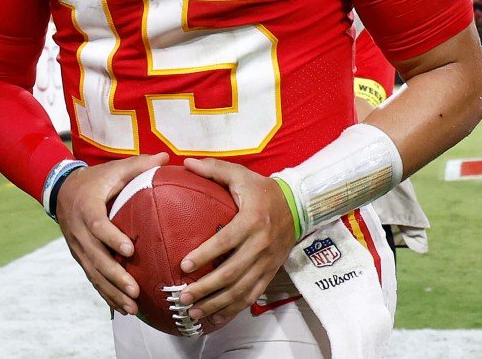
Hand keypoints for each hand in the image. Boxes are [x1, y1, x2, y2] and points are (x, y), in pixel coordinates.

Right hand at [56, 152, 168, 314]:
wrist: (61, 190)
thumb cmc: (96, 180)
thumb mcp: (114, 169)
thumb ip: (139, 165)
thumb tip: (167, 159)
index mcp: (88, 208)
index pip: (97, 226)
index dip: (112, 238)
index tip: (129, 251)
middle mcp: (79, 231)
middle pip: (95, 257)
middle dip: (114, 275)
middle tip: (134, 289)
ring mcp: (78, 248)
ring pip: (93, 273)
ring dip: (111, 292)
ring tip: (132, 307)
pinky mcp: (80, 258)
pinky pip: (92, 279)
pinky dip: (106, 294)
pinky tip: (124, 309)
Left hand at [176, 158, 296, 330]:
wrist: (298, 207)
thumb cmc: (263, 190)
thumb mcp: (241, 174)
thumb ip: (213, 169)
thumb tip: (185, 163)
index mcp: (252, 220)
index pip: (226, 241)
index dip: (205, 255)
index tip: (184, 264)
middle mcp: (260, 245)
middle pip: (232, 273)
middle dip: (206, 288)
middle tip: (183, 296)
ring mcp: (266, 263)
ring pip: (241, 290)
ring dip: (216, 304)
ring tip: (193, 312)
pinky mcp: (269, 274)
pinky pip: (250, 297)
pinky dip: (232, 310)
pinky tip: (214, 319)